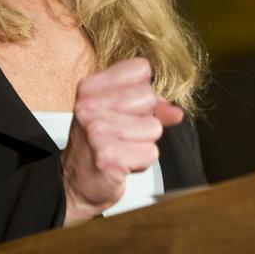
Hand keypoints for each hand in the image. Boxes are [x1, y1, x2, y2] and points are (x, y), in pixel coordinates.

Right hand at [60, 58, 182, 224]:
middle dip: (145, 119)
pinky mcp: (107, 155)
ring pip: (154, 127)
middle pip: (149, 97)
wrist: (78, 184)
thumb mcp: (122, 114)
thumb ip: (153, 106)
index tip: (128, 110)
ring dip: (143, 143)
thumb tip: (176, 112)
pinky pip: (151, 152)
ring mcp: (96, 130)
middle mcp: (89, 105)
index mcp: (91, 87)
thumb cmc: (100, 144)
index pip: (141, 69)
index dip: (144, 92)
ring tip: (122, 148)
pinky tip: (122, 162)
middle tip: (123, 134)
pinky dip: (142, 161)